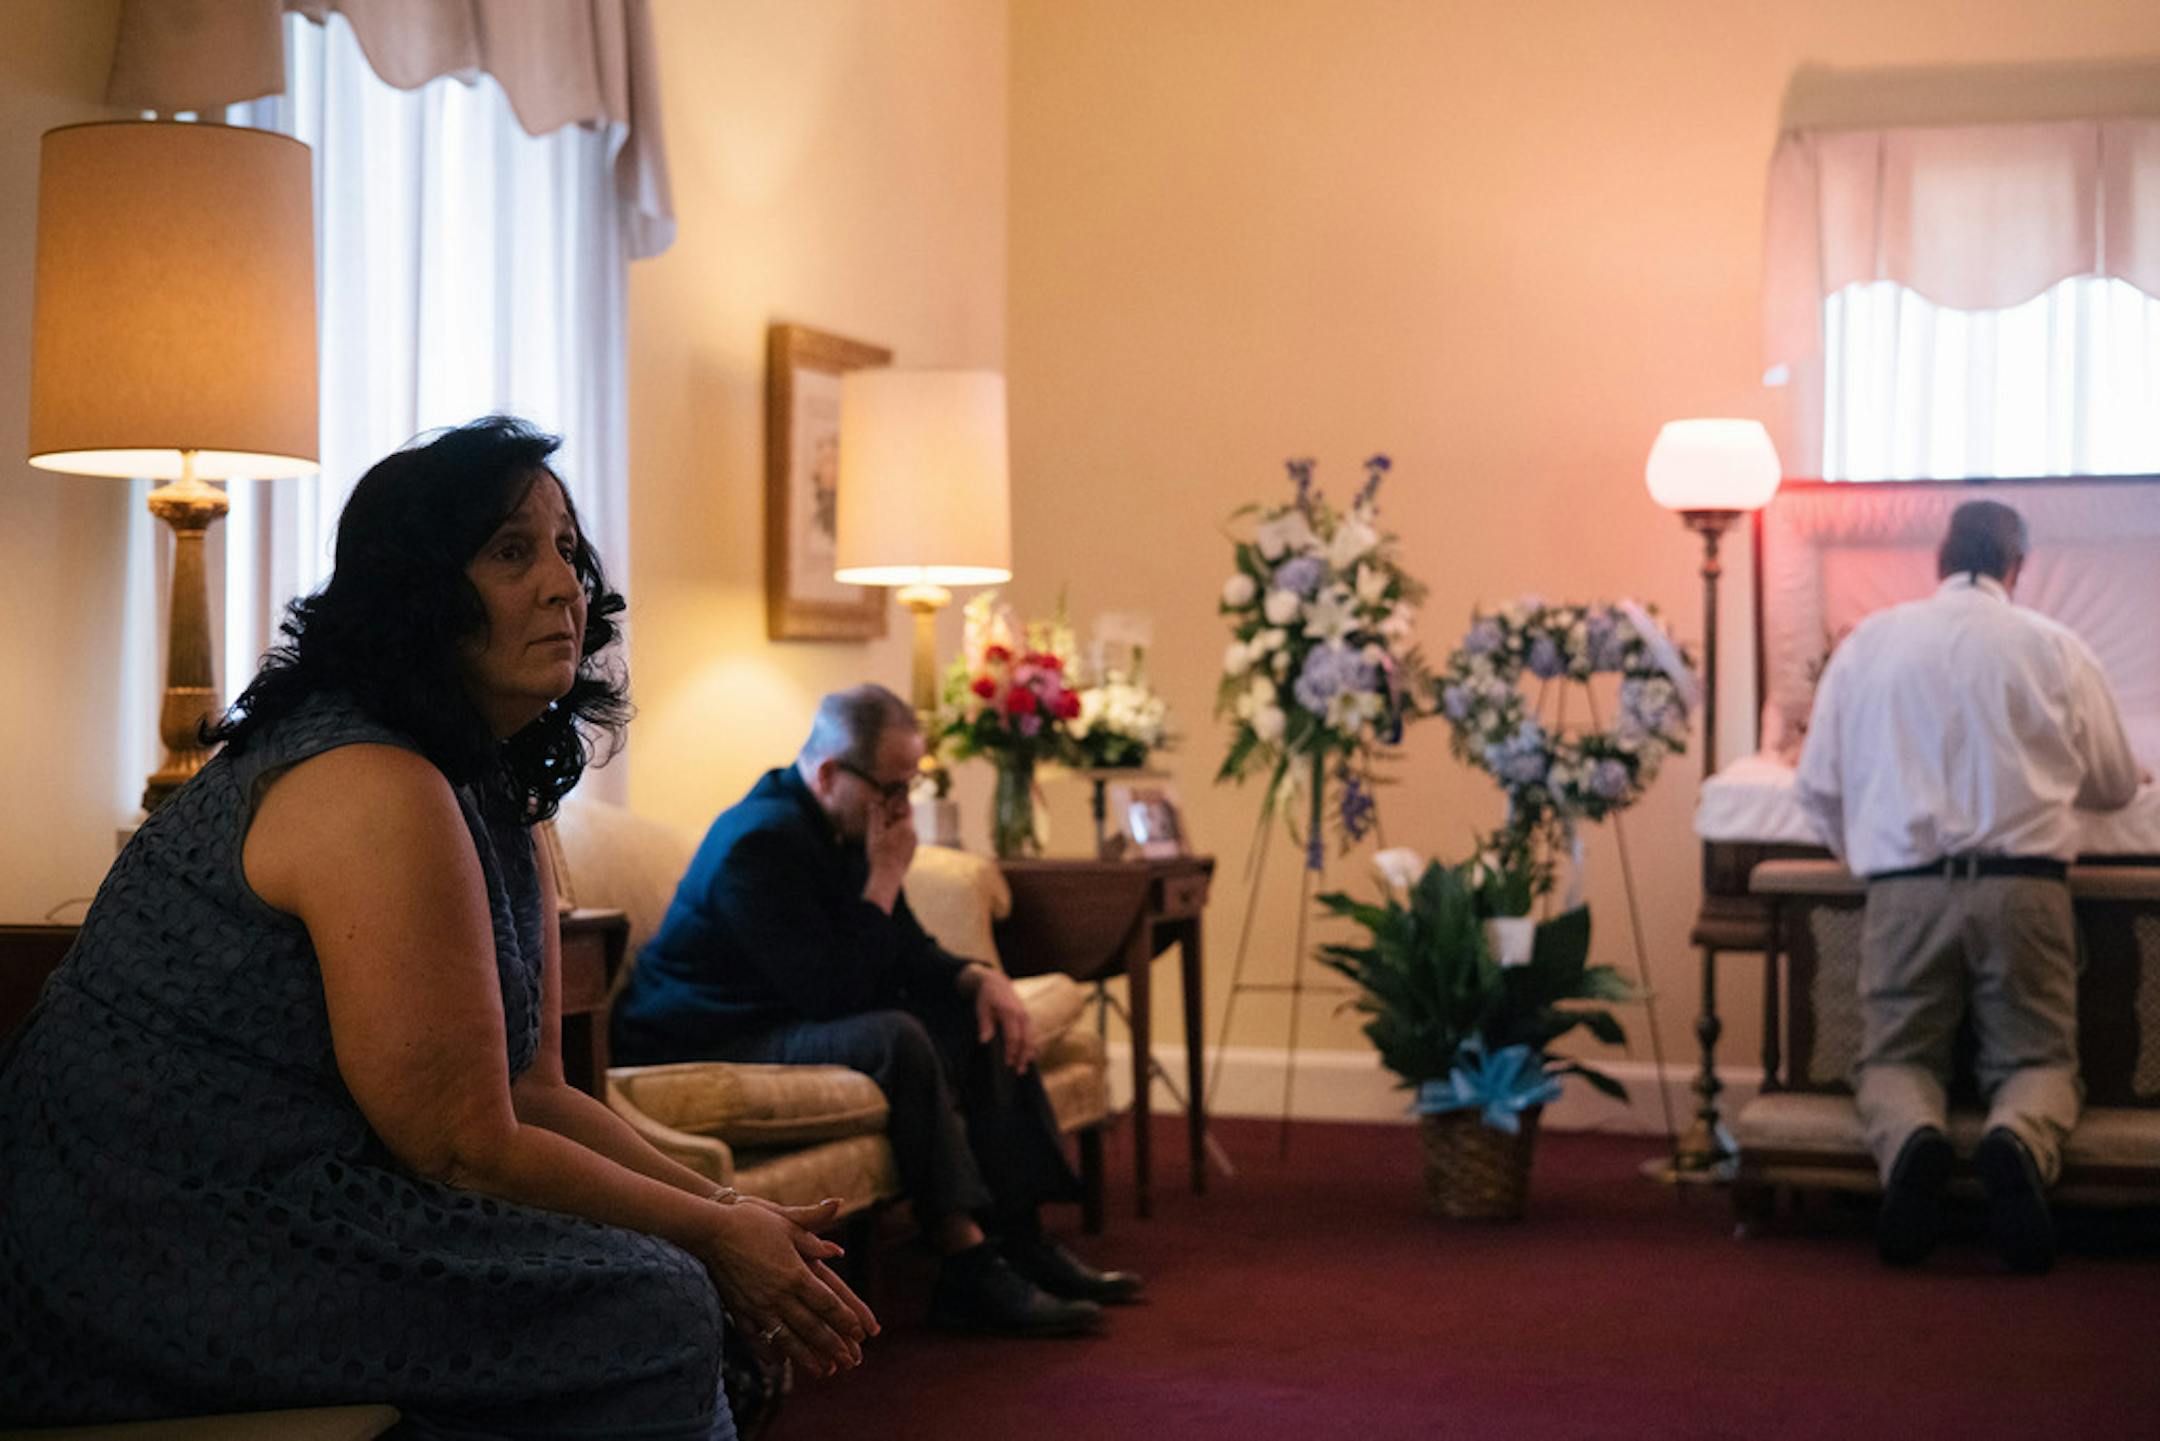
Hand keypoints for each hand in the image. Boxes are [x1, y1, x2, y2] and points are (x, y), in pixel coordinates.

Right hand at [695, 1198, 877, 1377]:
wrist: (711, 1230)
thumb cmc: (752, 1220)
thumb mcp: (787, 1222)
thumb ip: (814, 1228)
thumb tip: (838, 1226)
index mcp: (796, 1273)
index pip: (827, 1303)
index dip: (846, 1319)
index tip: (860, 1333)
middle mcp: (779, 1294)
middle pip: (811, 1327)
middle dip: (833, 1346)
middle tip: (850, 1362)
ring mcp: (758, 1306)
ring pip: (787, 1339)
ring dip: (807, 1357)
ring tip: (824, 1372)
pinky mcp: (739, 1310)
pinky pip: (757, 1338)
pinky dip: (769, 1352)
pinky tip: (779, 1365)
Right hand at [862, 803, 916, 912]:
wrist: (887, 877)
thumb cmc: (879, 855)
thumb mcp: (874, 833)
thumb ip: (876, 816)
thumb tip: (875, 802)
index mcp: (906, 826)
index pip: (907, 807)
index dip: (898, 803)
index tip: (889, 803)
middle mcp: (913, 834)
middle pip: (906, 819)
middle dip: (896, 816)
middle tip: (884, 816)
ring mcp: (913, 845)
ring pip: (906, 831)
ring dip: (897, 828)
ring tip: (884, 832)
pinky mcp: (911, 854)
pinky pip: (906, 841)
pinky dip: (899, 839)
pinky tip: (888, 845)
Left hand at [960, 964, 1035, 1070]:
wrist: (996, 982)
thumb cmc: (987, 997)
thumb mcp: (982, 1009)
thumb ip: (985, 1025)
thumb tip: (984, 1041)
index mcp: (1010, 1013)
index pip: (1013, 1037)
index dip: (1011, 1051)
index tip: (1008, 1063)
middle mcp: (1021, 1015)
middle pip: (1026, 1039)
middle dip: (1023, 1056)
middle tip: (1019, 1072)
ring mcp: (1026, 1016)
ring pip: (1031, 1038)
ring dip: (1028, 1054)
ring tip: (1024, 1068)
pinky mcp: (1027, 1018)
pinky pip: (1031, 1034)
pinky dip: (1030, 1046)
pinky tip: (1027, 1057)